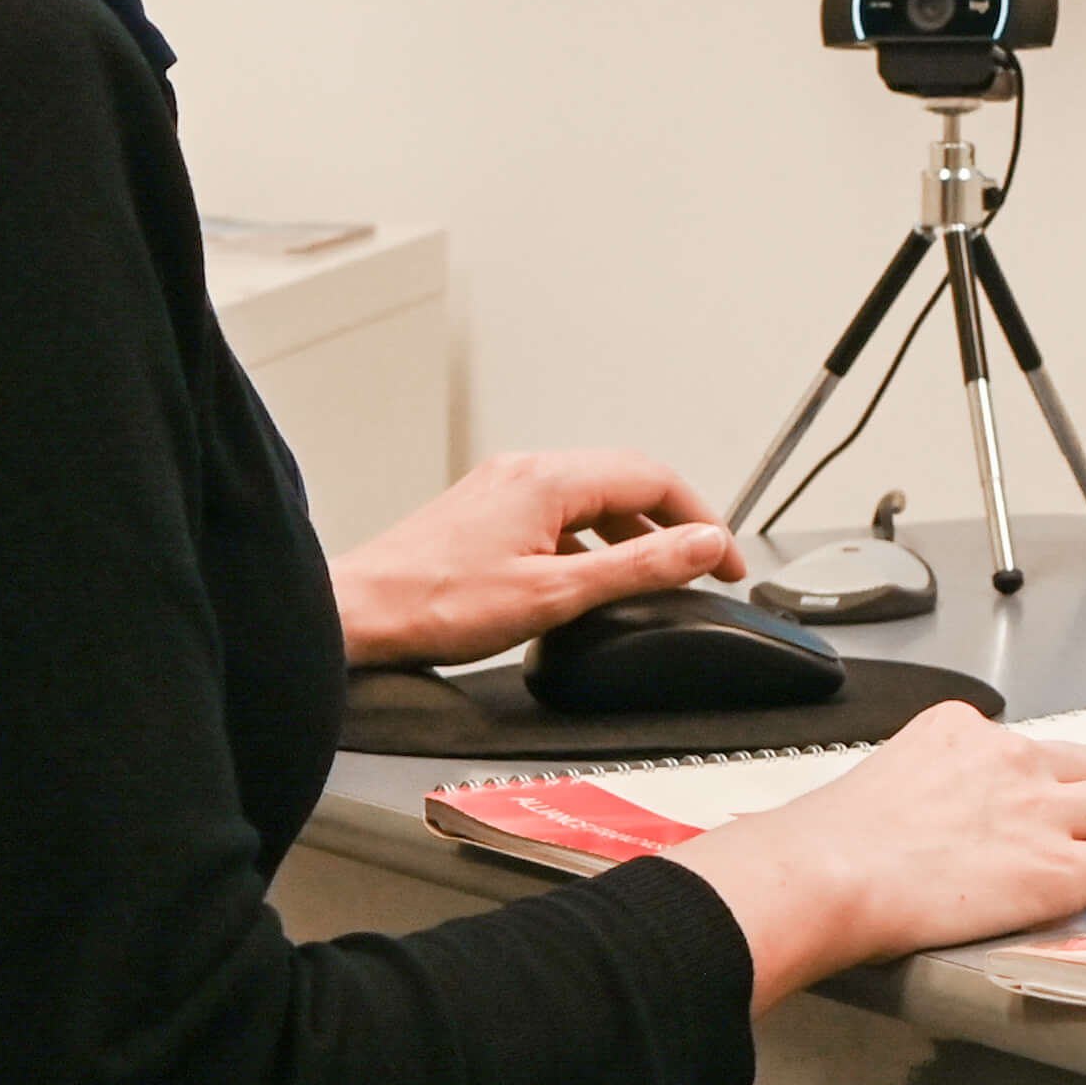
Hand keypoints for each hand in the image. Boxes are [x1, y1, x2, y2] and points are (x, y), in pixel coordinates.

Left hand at [328, 447, 738, 667]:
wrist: (358, 614)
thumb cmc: (435, 605)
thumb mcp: (556, 594)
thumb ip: (639, 566)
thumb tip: (703, 544)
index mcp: (549, 479)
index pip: (654, 479)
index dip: (703, 519)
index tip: (727, 560)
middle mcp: (526, 470)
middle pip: (626, 479)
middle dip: (675, 519)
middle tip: (705, 565)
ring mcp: (501, 487)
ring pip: (591, 495)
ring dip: (633, 530)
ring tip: (657, 574)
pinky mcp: (484, 511)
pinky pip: (558, 511)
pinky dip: (592, 538)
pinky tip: (591, 578)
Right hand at [662, 704, 1085, 1006]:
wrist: (823, 873)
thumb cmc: (826, 847)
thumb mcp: (876, 787)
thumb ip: (913, 796)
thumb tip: (907, 826)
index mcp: (960, 733)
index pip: (1034, 749)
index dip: (1074, 774)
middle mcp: (1010, 760)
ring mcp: (1042, 812)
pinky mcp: (1059, 868)